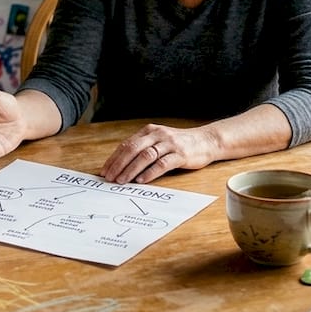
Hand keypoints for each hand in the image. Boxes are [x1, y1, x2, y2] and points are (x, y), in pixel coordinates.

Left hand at [99, 123, 218, 183]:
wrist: (206, 141)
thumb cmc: (179, 144)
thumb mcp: (159, 141)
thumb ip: (144, 148)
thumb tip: (122, 164)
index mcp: (150, 131)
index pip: (127, 144)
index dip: (114, 158)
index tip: (105, 171)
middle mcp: (158, 135)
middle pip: (133, 149)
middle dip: (119, 164)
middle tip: (110, 177)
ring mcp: (169, 144)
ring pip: (145, 156)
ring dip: (131, 169)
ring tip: (122, 180)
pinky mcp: (180, 155)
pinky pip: (162, 164)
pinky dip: (150, 172)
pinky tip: (141, 180)